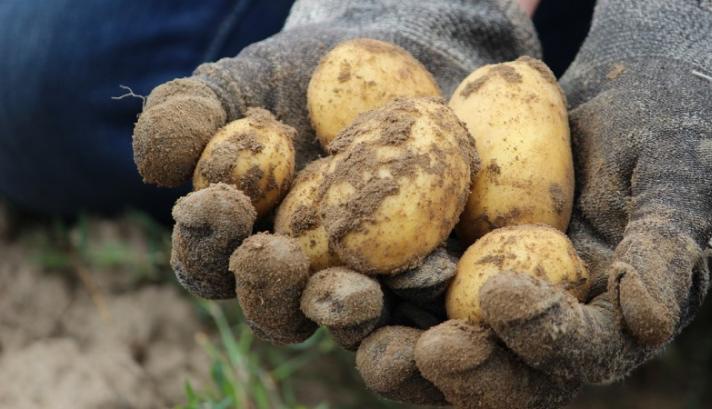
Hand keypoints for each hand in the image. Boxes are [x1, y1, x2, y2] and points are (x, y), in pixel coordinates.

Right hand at [154, 1, 537, 405]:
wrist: (394, 68)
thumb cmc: (298, 80)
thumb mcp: (237, 86)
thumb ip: (187, 118)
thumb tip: (158, 166)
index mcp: (244, 247)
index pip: (210, 261)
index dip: (208, 239)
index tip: (221, 200)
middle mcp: (302, 280)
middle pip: (279, 313)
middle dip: (273, 291)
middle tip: (279, 258)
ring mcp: (367, 285)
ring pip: (352, 323)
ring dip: (348, 313)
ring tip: (357, 291)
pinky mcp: (428, 278)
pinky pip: (426, 302)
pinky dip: (425, 296)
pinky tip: (433, 276)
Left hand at [373, 1, 711, 406]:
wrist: (627, 105)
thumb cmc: (672, 137)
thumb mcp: (683, 179)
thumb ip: (666, 247)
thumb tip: (649, 320)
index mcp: (605, 324)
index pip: (576, 352)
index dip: (542, 335)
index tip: (503, 293)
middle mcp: (540, 329)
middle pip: (496, 375)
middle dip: (457, 369)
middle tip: (416, 351)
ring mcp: (485, 303)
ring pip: (434, 347)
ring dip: (389, 343)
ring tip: (350, 312)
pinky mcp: (441, 268)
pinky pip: (399, 290)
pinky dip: (364, 285)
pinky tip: (324, 265)